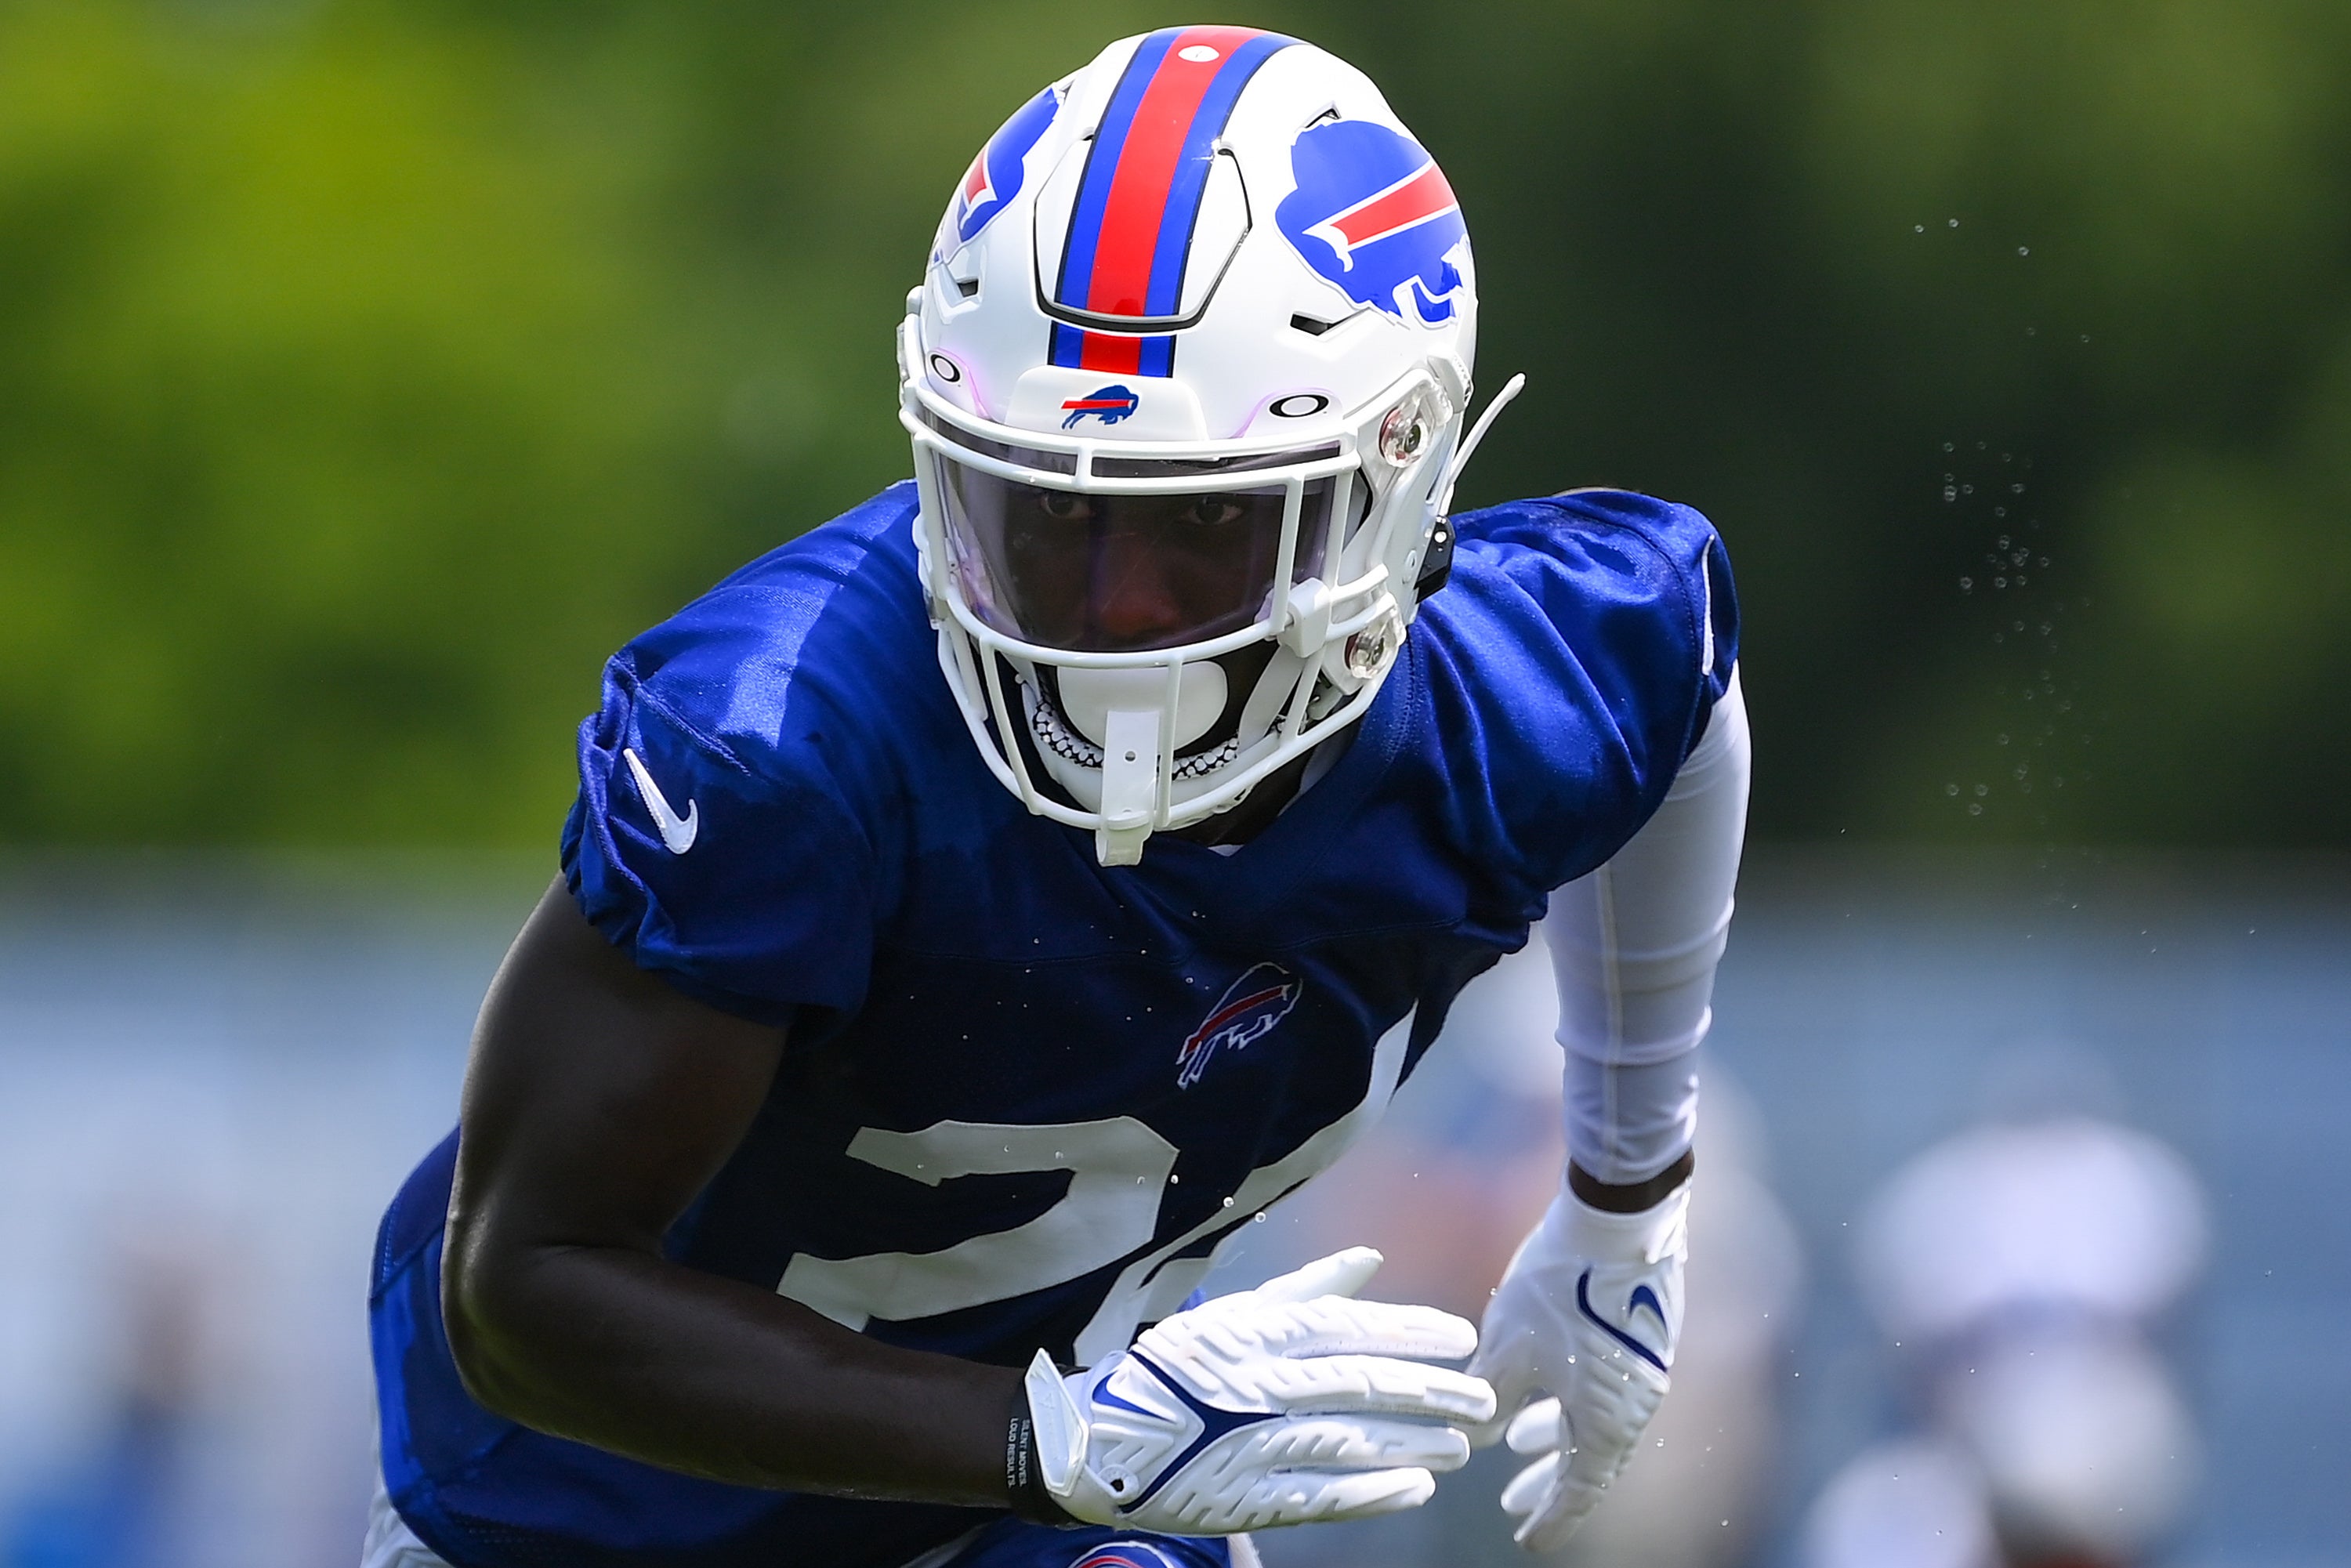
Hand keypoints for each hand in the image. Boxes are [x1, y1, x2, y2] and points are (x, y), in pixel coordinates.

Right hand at [1023, 1247, 1495, 1533]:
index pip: (1350, 1328)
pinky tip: (1416, 1487)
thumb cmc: (1177, 1368)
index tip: (1463, 1338)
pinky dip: (1374, 1492)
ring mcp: (1256, 1444)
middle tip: (1483, 1401)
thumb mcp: (1236, 1313)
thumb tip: (1371, 1259)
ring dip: (1414, 1445)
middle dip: (1432, 1393)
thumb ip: (1308, 1289)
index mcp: (1259, 1333)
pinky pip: (1324, 1495)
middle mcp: (1262, 1385)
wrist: (1100, 1439)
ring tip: (1460, 1447)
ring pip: (1353, 1441)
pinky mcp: (1249, 1497)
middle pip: (1363, 1385)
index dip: (1412, 1332)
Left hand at [1470, 1179, 1688, 1551]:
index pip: (1580, 1491)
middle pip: (1590, 1462)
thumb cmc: (1560, 1287)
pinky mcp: (1640, 1338)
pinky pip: (1602, 1391)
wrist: (1618, 1220)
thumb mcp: (1507, 1348)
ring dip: (1554, 1437)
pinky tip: (1539, 1387)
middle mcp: (1636, 1405)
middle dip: (1548, 1484)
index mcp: (1608, 1421)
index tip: (1526, 1539)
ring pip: (1594, 1422)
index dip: (1551, 1518)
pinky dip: (1569, 1402)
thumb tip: (1473, 1434)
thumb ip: (1490, 1399)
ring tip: (1514, 1443)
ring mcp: (1643, 1371)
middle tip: (1511, 1504)